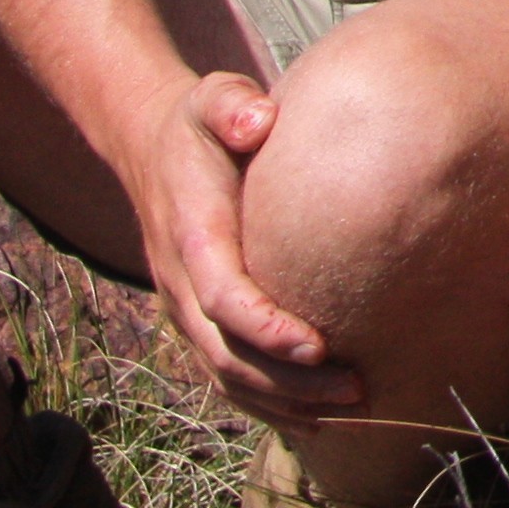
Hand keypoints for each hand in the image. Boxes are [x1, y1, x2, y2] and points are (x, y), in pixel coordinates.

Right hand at [120, 68, 357, 425]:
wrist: (152, 148)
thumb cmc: (199, 124)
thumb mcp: (210, 96)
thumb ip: (232, 105)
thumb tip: (260, 119)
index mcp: (191, 235)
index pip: (222, 296)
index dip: (265, 326)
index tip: (315, 344)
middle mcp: (182, 283)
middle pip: (228, 353)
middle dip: (290, 380)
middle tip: (356, 387)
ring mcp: (187, 307)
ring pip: (227, 374)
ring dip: (285, 399)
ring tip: (351, 405)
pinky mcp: (200, 319)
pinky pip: (227, 373)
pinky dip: (267, 399)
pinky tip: (316, 412)